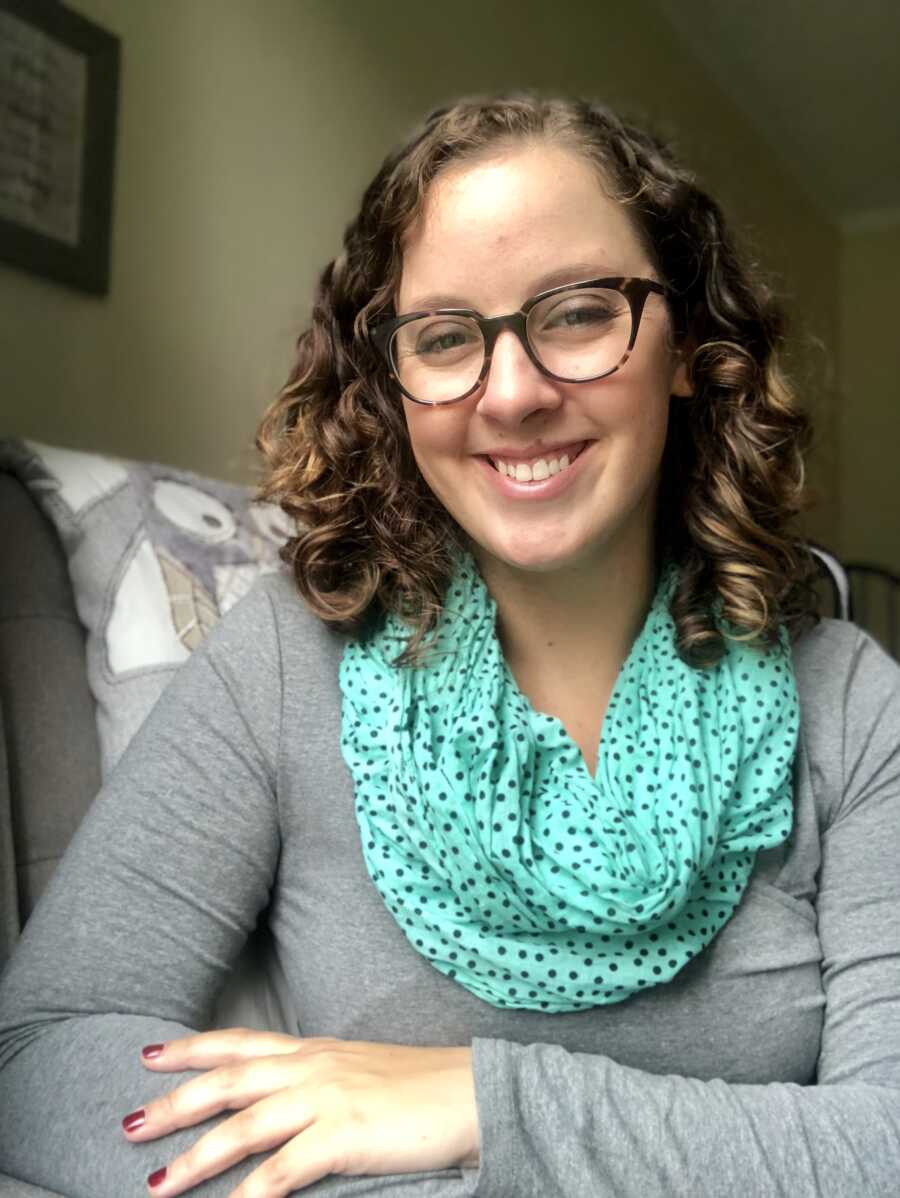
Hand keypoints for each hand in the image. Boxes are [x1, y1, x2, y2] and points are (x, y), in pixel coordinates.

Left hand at [121, 1028, 480, 1196]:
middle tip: (128, 1125)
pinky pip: (283, 1170)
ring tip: (157, 1185)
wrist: (471, 1091)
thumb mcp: (359, 1071)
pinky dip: (250, 1195)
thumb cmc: (420, 1087)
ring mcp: (326, 1098)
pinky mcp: (344, 1135)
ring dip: (195, 1158)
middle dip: (174, 1105)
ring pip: (243, 1127)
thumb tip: (283, 1101)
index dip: (192, 1049)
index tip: (151, 1056)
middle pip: (228, 1082)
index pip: (240, 1042)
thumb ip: (318, 1080)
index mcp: (314, 1049)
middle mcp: (311, 1067)